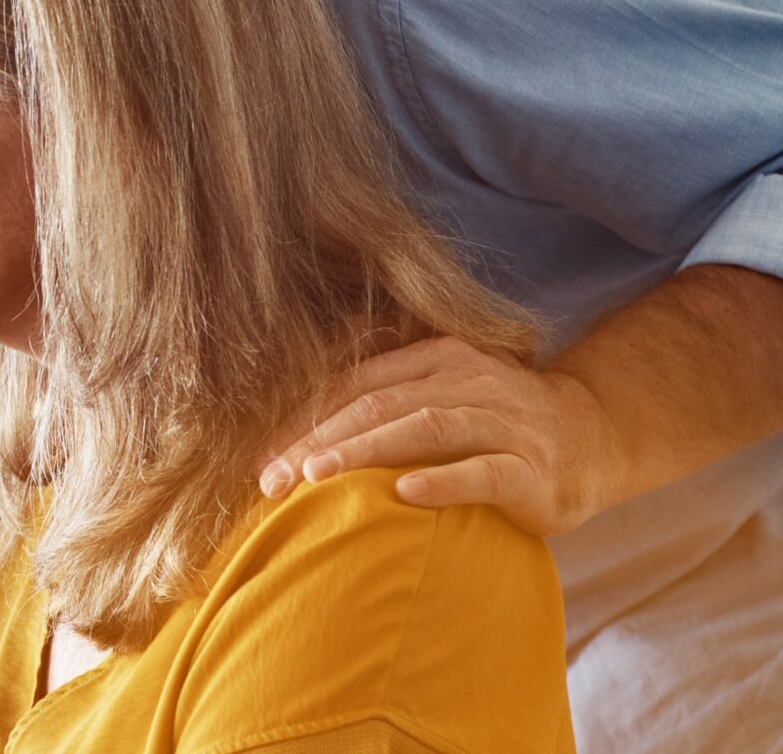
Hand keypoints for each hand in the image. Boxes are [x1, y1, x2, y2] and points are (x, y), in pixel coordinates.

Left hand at [258, 336, 617, 536]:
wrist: (596, 436)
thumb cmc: (497, 426)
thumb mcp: (442, 399)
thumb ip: (386, 406)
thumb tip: (298, 443)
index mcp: (435, 359)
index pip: (354, 386)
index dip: (302, 420)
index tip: (259, 457)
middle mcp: (467, 382)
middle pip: (378, 406)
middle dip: (317, 442)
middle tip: (270, 479)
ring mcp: (502, 422)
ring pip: (423, 429)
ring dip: (363, 451)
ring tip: (316, 476)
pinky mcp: (533, 469)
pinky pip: (483, 471)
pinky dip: (442, 481)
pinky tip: (403, 495)